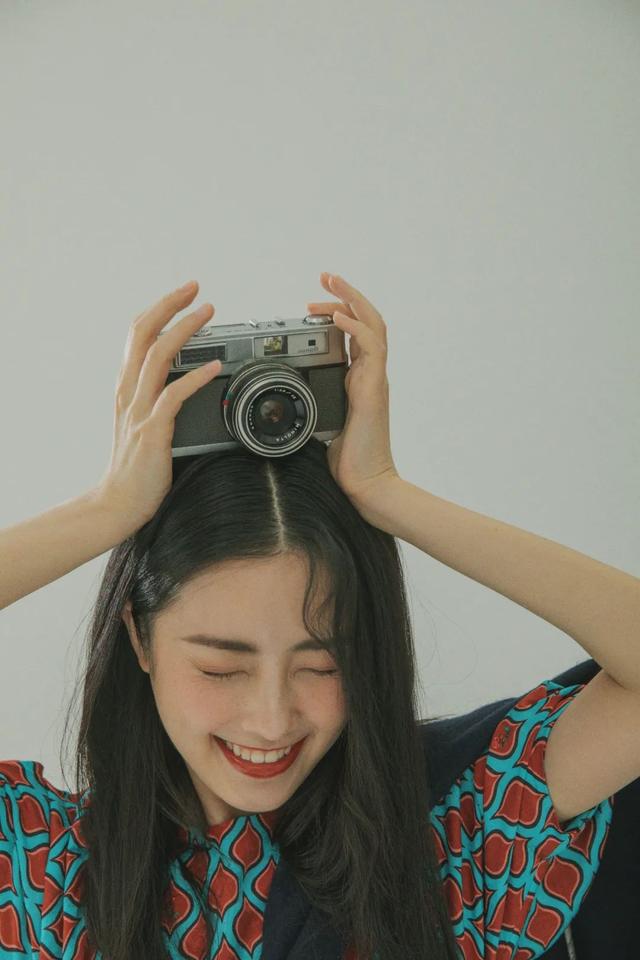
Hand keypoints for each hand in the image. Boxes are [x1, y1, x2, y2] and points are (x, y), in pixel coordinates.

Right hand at [95, 281, 222, 532]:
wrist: (118, 502)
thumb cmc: (137, 467)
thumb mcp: (142, 422)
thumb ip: (156, 398)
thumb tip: (183, 378)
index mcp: (127, 387)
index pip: (138, 335)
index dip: (160, 309)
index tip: (184, 294)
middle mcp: (129, 392)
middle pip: (144, 334)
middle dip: (170, 305)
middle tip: (196, 288)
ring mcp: (139, 410)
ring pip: (158, 357)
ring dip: (184, 330)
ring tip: (208, 314)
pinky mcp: (153, 431)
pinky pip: (173, 396)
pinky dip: (195, 377)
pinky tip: (215, 366)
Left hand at [306, 273, 400, 506]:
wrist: (367, 484)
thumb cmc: (346, 460)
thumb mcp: (319, 423)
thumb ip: (309, 404)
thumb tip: (282, 400)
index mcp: (358, 379)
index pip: (354, 333)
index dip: (338, 313)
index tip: (314, 305)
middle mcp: (370, 375)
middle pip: (367, 320)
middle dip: (346, 295)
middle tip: (325, 276)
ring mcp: (375, 380)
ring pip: (373, 325)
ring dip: (351, 300)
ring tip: (330, 283)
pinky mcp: (374, 389)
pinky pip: (370, 348)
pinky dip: (354, 328)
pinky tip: (337, 318)